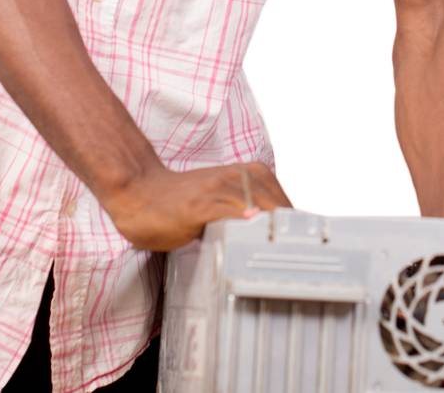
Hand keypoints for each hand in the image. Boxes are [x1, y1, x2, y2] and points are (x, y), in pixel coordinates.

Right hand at [100, 160, 291, 251]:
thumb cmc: (179, 202)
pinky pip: (230, 213)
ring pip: (261, 210)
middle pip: (281, 209)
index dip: (297, 234)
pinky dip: (245, 223)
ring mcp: (221, 189)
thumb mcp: (224, 204)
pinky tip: (255, 232)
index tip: (303, 258)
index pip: (288, 206)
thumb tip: (276, 241)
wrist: (139, 192)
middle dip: (291, 238)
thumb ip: (250, 214)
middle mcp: (241, 178)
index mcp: (251, 176)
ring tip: (283, 261)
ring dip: (274, 236)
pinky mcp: (201, 204)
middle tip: (296, 267)